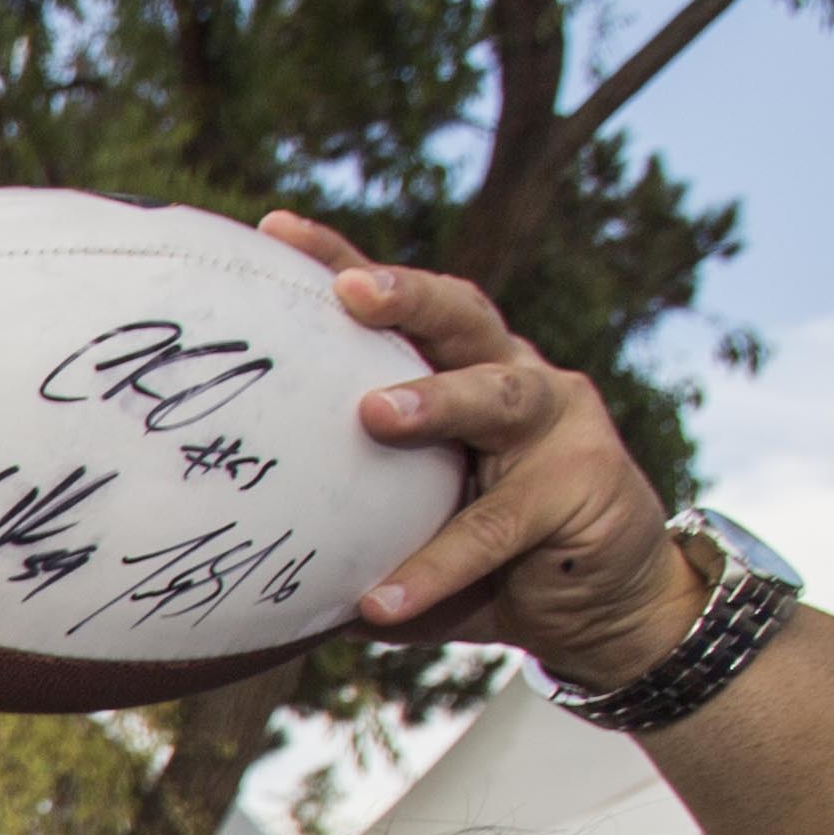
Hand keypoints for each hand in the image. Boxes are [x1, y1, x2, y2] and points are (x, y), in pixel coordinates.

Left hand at [254, 215, 704, 691]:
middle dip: (407, 297)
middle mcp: (516, 376)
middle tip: (347, 294)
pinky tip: (381, 600)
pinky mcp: (586, 488)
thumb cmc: (489, 557)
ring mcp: (559, 424)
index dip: (343, 260)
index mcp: (464, 369)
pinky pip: (498, 528)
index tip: (274, 230)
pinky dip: (437, 563)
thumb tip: (228, 541)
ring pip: (498, 394)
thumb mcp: (412, 524)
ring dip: (436, 400)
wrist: (605, 604)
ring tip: (373, 415)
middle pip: (464, 316)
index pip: (402, 307)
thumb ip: (346, 516)